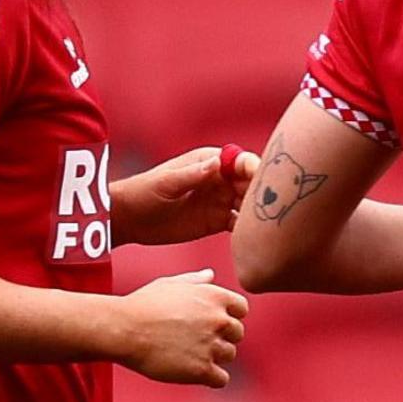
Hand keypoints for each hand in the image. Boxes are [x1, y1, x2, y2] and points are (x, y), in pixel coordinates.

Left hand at [110, 144, 255, 246]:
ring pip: (251, 204)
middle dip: (265, 193)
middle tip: (272, 209)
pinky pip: (242, 225)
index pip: (242, 162)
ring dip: (261, 214)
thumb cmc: (143, 193)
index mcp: (210, 162)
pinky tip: (254, 239)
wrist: (129, 219)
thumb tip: (217, 164)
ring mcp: (222, 200)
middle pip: (253, 183)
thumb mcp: (166, 183)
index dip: (257, 170)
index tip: (266, 183)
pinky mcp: (219, 221)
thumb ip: (193, 174)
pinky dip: (250, 231)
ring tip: (267, 226)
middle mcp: (221, 179)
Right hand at [113, 268, 246, 385]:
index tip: (207, 322)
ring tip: (186, 353)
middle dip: (220, 337)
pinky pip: (221, 379)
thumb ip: (195, 280)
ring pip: (229, 356)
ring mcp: (212, 345)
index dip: (226, 316)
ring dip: (213, 357)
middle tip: (193, 339)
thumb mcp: (169, 284)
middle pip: (237, 334)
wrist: (122, 329)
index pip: (241, 309)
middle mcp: (219, 320)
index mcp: (215, 297)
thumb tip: (211, 274)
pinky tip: (192, 371)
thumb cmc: (141, 305)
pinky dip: (210, 378)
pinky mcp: (202, 369)